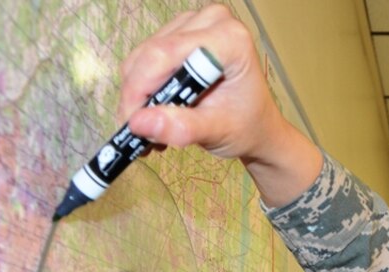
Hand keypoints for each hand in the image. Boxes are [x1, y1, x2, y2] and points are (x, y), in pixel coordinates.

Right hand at [118, 3, 321, 206]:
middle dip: (138, 96)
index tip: (133, 124)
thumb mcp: (218, 132)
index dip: (141, 88)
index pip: (166, 54)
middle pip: (151, 53)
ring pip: (142, 56)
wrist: (256, 127)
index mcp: (229, 39)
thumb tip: (139, 123)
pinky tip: (155, 112)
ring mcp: (193, 23)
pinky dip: (143, 88)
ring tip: (151, 128)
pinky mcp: (179, 33)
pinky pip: (145, 58)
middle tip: (139, 132)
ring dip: (139, 95)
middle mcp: (211, 21)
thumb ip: (183, 127)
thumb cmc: (246, 127)